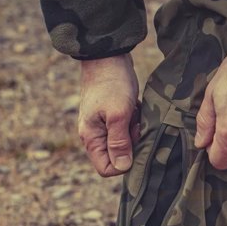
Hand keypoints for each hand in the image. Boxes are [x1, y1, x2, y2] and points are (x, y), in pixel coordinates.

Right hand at [78, 54, 139, 176]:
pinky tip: (136, 110)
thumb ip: (119, 142)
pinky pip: (128, 130)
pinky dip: (135, 123)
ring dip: (135, 133)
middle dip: (132, 146)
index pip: (106, 169)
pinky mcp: (114, 118)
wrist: (108, 56)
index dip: (124, 163)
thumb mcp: (118, 114)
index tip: (133, 143)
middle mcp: (95, 135)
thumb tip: (122, 167)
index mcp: (91, 138)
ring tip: (135, 115)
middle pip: (118, 157)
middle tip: (135, 126)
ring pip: (126, 144)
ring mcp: (104, 126)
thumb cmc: (112, 84)